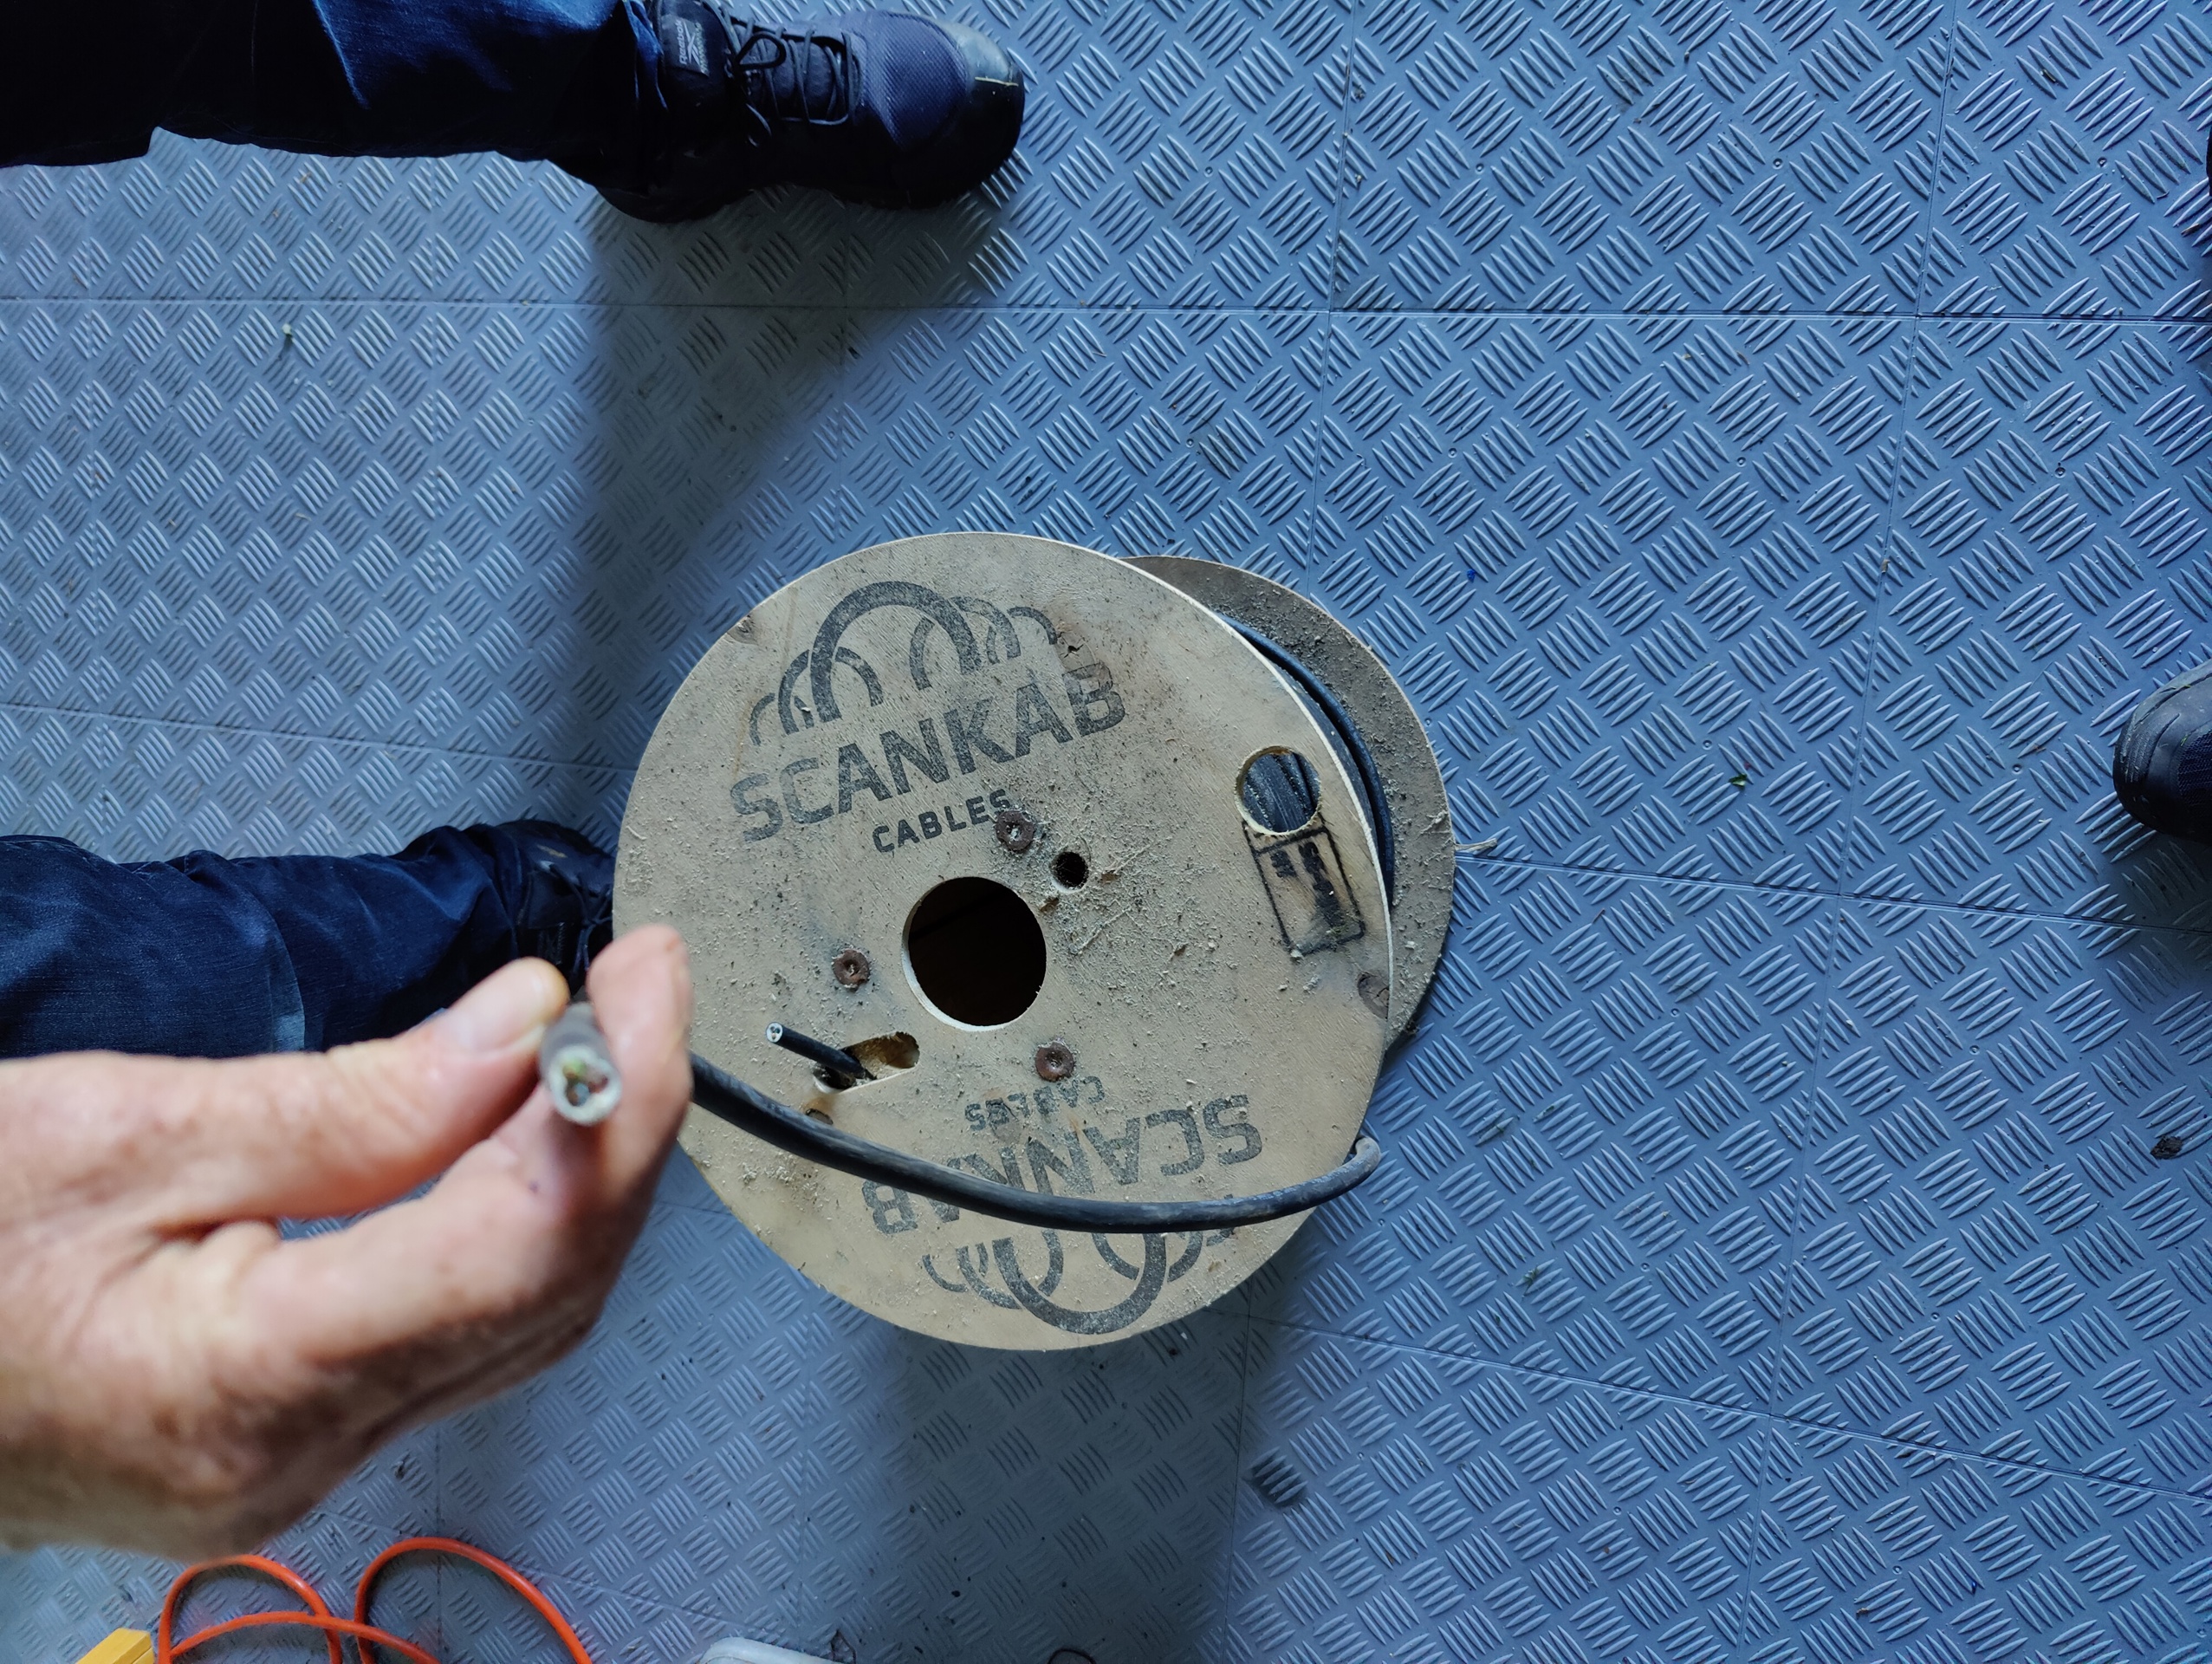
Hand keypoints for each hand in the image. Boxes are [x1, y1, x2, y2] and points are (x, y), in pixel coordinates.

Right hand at [0, 926, 692, 1556]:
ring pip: (522, 1318)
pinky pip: (458, 1333)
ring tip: (600, 1036)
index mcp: (253, 1390)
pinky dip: (515, 1222)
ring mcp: (304, 1467)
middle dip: (622, 1126)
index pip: (524, 1244)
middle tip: (640, 982)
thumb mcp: (120, 1131)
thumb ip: (355, 1099)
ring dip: (582, 1173)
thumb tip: (528, 1026)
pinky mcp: (293, 1443)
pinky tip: (523, 1133)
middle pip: (550, 1286)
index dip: (619, 1100)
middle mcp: (304, 1459)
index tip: (647, 974)